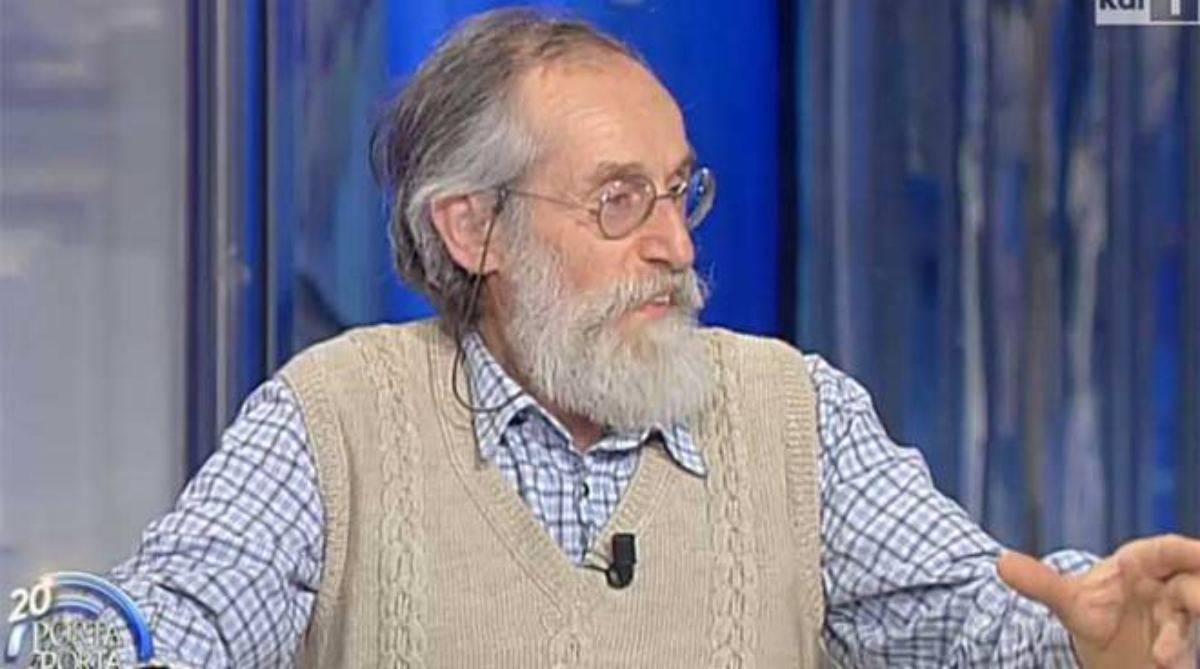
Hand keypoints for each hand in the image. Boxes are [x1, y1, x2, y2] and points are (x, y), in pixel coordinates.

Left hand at [997, 534, 1199, 668]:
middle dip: (1197, 593)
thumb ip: (1041, 583)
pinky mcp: (1179, 651)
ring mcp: (1177, 621)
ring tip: (1163, 658)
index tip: (1198, 551)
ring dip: (1179, 638)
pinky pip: (1184, 655)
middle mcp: (1167, 590)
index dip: (1185, 549)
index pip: (1166, 550)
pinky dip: (1179, 658)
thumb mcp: (1068, 602)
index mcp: (1143, 564)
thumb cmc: (1097, 612)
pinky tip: (1168, 667)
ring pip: (1186, 624)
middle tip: (1197, 601)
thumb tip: (1000, 563)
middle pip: (1190, 585)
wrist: (1108, 651)